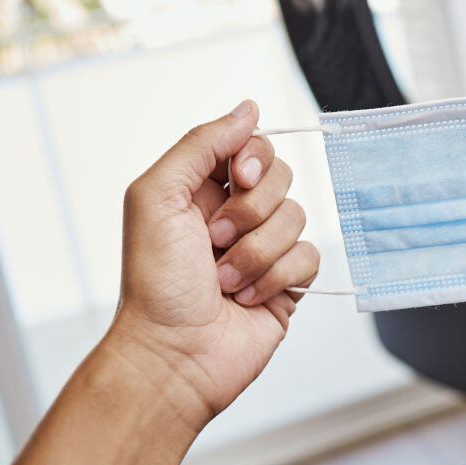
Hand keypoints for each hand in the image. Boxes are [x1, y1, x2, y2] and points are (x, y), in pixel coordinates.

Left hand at [110, 100, 319, 427]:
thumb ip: (202, 144)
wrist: (174, 355)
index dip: (253, 158)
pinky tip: (246, 297)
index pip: (252, 146)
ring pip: (297, 218)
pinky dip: (277, 277)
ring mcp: (264, 248)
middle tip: (215, 240)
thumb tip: (248, 109)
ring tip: (224, 280)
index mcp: (203, 190)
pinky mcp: (287, 282)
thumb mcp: (157, 196)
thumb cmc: (155, 285)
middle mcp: (236, 215)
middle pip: (281, 177)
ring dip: (257, 254)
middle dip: (252, 212)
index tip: (236, 179)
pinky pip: (310, 256)